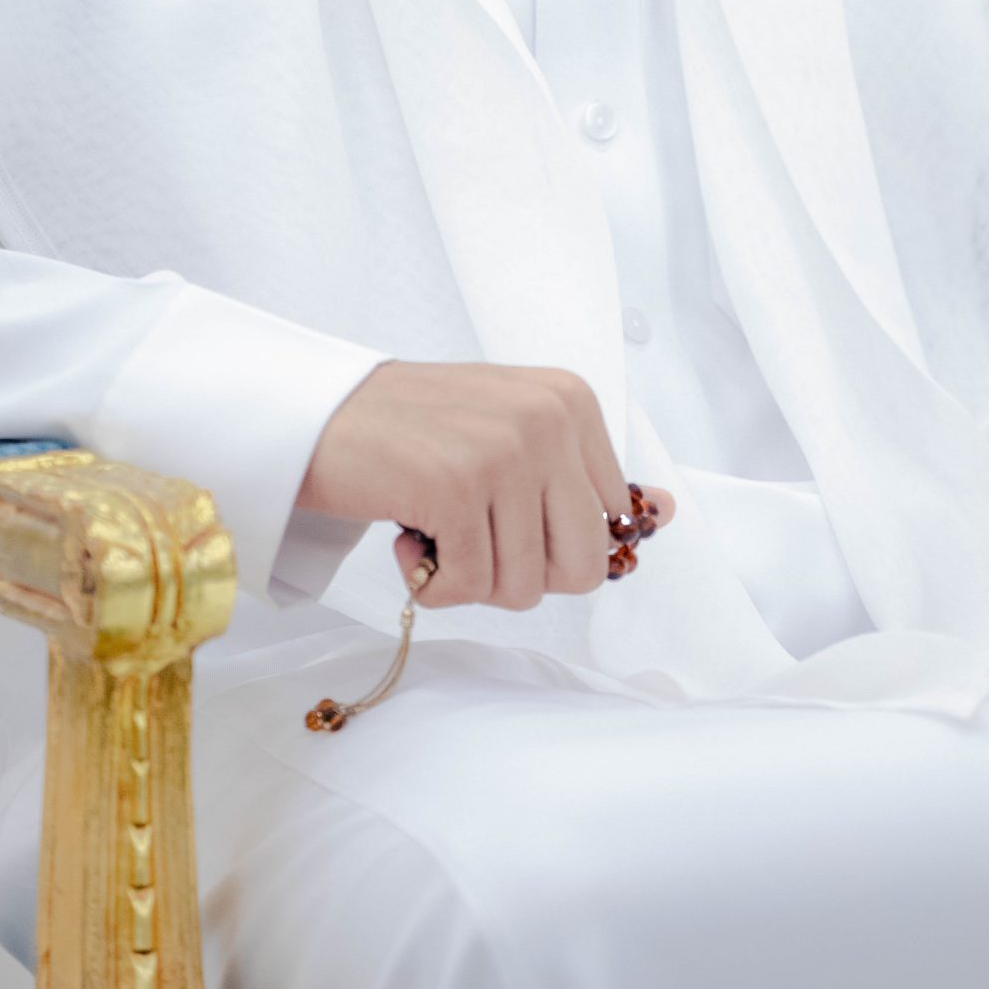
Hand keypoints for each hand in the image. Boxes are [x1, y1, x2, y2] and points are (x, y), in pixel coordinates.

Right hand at [300, 359, 674, 609]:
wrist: (321, 414)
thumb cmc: (416, 433)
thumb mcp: (513, 433)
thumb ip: (582, 475)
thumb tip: (668, 511)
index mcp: (572, 401)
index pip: (613, 522)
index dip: (553, 545)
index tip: (505, 520)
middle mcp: (549, 417)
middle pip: (583, 566)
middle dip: (523, 576)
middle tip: (473, 540)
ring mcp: (507, 449)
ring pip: (526, 587)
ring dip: (472, 581)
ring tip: (437, 530)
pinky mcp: (459, 485)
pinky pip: (471, 587)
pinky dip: (432, 586)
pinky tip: (408, 538)